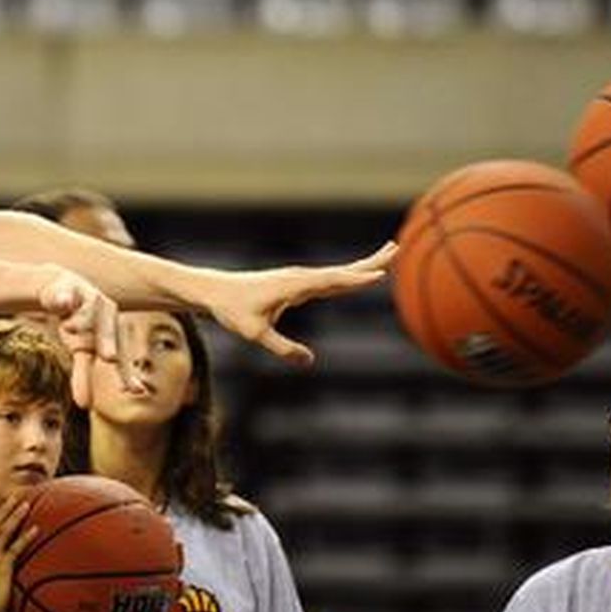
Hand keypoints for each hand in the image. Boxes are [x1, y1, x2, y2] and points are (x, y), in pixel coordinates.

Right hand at [0, 494, 37, 611]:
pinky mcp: (0, 570)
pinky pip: (14, 549)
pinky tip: (36, 529)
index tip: (5, 506)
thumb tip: (2, 579)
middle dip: (4, 509)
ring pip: (1, 531)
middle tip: (16, 496)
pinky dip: (25, 537)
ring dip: (15, 516)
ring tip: (27, 505)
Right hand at [37, 268, 130, 406]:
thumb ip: (83, 376)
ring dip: (81, 319)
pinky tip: (61, 302)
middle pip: (108, 329)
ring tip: (69, 327)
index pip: (120, 354)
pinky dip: (62, 298)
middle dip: (107, 341)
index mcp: (111, 332)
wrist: (62, 289)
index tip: (135, 391)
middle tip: (109, 358)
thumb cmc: (77, 324)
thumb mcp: (80, 350)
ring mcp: (87, 298)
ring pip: (88, 309)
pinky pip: (65, 294)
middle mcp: (105, 314)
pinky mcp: (67, 288)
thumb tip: (84, 406)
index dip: (125, 371)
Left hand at [202, 242, 396, 366]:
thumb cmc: (231, 311)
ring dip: (361, 266)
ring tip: (385, 257)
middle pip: (341, 270)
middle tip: (397, 250)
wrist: (213, 292)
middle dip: (369, 262)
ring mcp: (298, 279)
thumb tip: (309, 362)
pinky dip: (345, 275)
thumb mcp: (254, 334)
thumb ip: (282, 348)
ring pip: (336, 272)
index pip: (332, 281)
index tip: (380, 274)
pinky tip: (353, 278)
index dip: (356, 279)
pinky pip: (326, 278)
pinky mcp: (294, 283)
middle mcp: (299, 277)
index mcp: (294, 285)